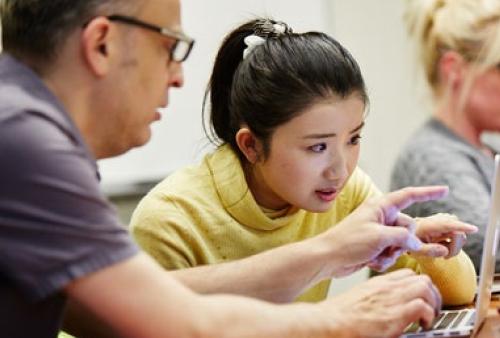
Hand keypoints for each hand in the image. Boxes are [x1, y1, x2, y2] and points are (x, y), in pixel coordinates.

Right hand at [321, 269, 440, 337]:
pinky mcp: (395, 315)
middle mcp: (387, 288)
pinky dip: (428, 316)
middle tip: (431, 308)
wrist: (329, 322)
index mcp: (377, 283)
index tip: (420, 297)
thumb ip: (374, 298)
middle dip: (431, 294)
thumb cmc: (338, 315)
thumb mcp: (358, 298)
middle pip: (421, 279)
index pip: (407, 274)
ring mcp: (391, 299)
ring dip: (433, 303)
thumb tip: (382, 307)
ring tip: (429, 317)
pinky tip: (421, 326)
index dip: (418, 285)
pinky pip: (423, 307)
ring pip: (426, 288)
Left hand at [322, 186, 449, 275]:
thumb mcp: (379, 236)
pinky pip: (391, 254)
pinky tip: (370, 261)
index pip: (408, 196)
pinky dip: (384, 260)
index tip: (445, 190)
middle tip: (386, 246)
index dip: (428, 193)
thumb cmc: (347, 242)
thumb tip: (415, 243)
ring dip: (391, 253)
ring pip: (401, 244)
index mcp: (380, 207)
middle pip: (408, 227)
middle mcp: (380, 217)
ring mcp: (378, 233)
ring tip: (374, 254)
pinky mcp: (375, 247)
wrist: (328, 258)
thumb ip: (402, 237)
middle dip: (402, 241)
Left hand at [413, 213, 477, 257]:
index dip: (460, 227)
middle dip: (455, 247)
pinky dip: (455, 243)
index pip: (446, 225)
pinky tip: (445, 246)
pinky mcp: (450, 220)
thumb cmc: (412, 244)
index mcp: (426, 225)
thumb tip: (446, 252)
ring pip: (460, 234)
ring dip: (455, 246)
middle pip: (457, 232)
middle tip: (446, 257)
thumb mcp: (415, 250)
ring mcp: (445, 218)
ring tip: (442, 252)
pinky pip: (460, 233)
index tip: (474, 229)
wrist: (411, 235)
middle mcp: (437, 219)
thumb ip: (428, 251)